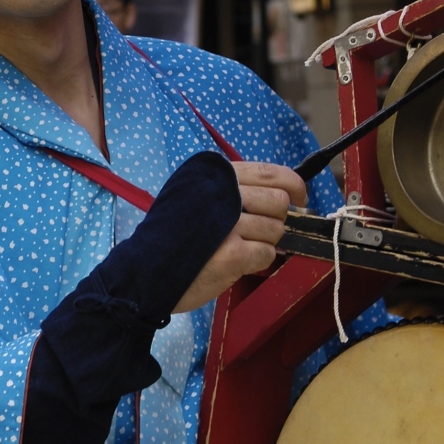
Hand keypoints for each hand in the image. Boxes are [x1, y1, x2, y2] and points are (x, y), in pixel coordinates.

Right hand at [172, 161, 304, 312]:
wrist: (143, 271)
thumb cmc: (172, 234)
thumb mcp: (195, 196)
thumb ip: (231, 189)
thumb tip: (283, 194)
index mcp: (213, 173)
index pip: (271, 172)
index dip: (294, 186)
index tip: (299, 199)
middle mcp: (220, 191)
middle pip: (279, 202)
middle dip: (276, 221)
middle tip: (257, 233)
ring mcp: (228, 222)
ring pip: (276, 229)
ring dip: (265, 242)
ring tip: (238, 248)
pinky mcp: (233, 253)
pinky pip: (267, 253)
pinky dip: (258, 261)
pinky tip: (236, 262)